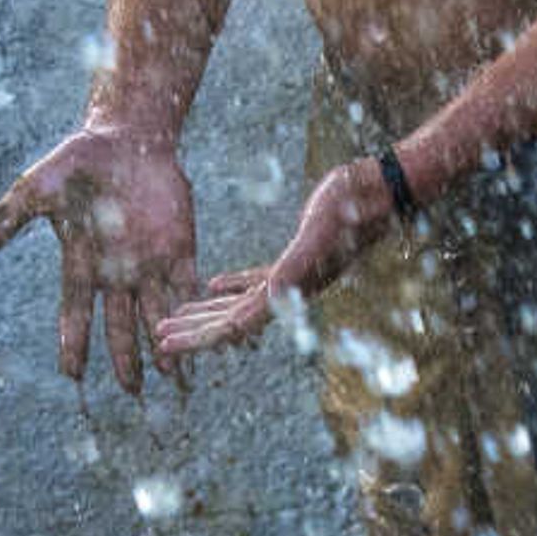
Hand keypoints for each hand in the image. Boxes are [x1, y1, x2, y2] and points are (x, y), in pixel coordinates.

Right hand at [0, 122, 200, 389]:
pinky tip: (202, 333)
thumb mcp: (35, 191)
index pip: (76, 312)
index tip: (72, 375)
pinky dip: (193, 309)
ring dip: (165, 344)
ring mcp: (150, 261)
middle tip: (132, 392)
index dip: (74, 343)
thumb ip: (2, 222)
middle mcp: (117, 271)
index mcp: (82, 263)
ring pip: (157, 313)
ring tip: (173, 379)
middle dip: (126, 358)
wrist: (126, 134)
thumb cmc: (76, 161)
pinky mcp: (180, 246)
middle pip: (121, 325)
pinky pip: (187, 285)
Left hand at [154, 156, 397, 362]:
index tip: (164, 343)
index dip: (198, 337)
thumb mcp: (316, 236)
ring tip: (174, 316)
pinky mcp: (293, 259)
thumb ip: (296, 267)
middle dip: (193, 331)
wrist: (379, 192)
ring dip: (206, 312)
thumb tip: (272, 294)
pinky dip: (231, 286)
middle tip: (157, 337)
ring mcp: (291, 278)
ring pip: (239, 303)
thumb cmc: (348, 211)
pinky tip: (212, 284)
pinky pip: (255, 281)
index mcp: (287, 293)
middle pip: (231, 322)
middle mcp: (288, 293)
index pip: (233, 326)